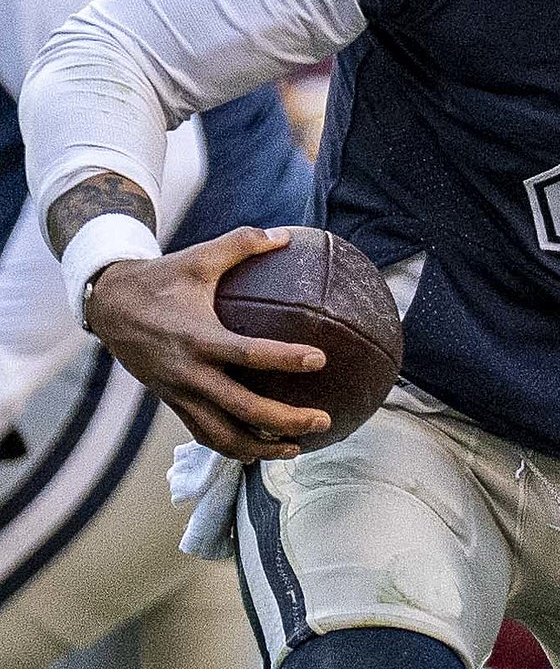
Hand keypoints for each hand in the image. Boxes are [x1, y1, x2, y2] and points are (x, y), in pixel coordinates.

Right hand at [86, 227, 331, 461]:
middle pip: (243, 409)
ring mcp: (179, 393)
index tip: (321, 359)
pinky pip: (204, 433)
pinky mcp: (172, 402)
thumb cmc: (161, 279)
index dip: (286, 359)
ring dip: (261, 446)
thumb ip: (242, 243)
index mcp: (199, 338)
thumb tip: (286, 236)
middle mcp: (189, 373)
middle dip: (285, 420)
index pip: (249, 354)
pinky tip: (260, 449)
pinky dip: (233, 447)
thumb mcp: (200, 258)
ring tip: (297, 449)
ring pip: (222, 435)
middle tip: (323, 420)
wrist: (109, 306)